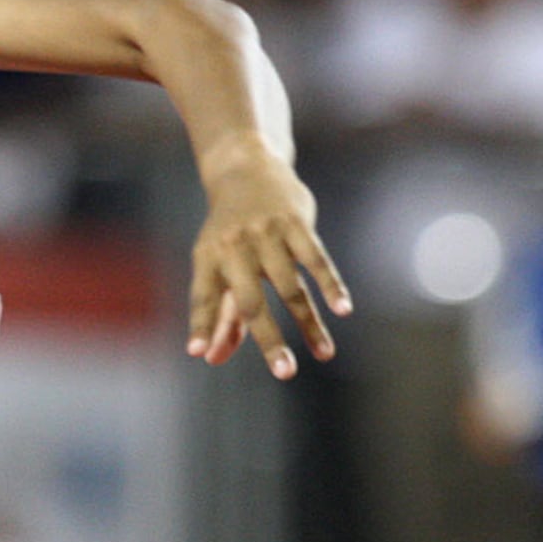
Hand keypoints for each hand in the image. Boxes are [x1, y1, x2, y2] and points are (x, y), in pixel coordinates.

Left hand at [186, 146, 349, 378]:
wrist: (245, 168)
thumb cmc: (228, 231)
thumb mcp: (216, 264)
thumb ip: (217, 313)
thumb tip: (210, 358)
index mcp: (208, 257)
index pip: (203, 295)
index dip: (201, 323)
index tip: (199, 353)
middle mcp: (234, 247)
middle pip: (250, 301)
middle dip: (268, 339)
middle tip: (285, 373)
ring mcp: (266, 234)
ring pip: (290, 287)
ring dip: (309, 323)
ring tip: (324, 354)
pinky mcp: (295, 223)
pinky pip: (316, 259)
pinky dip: (330, 284)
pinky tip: (342, 309)